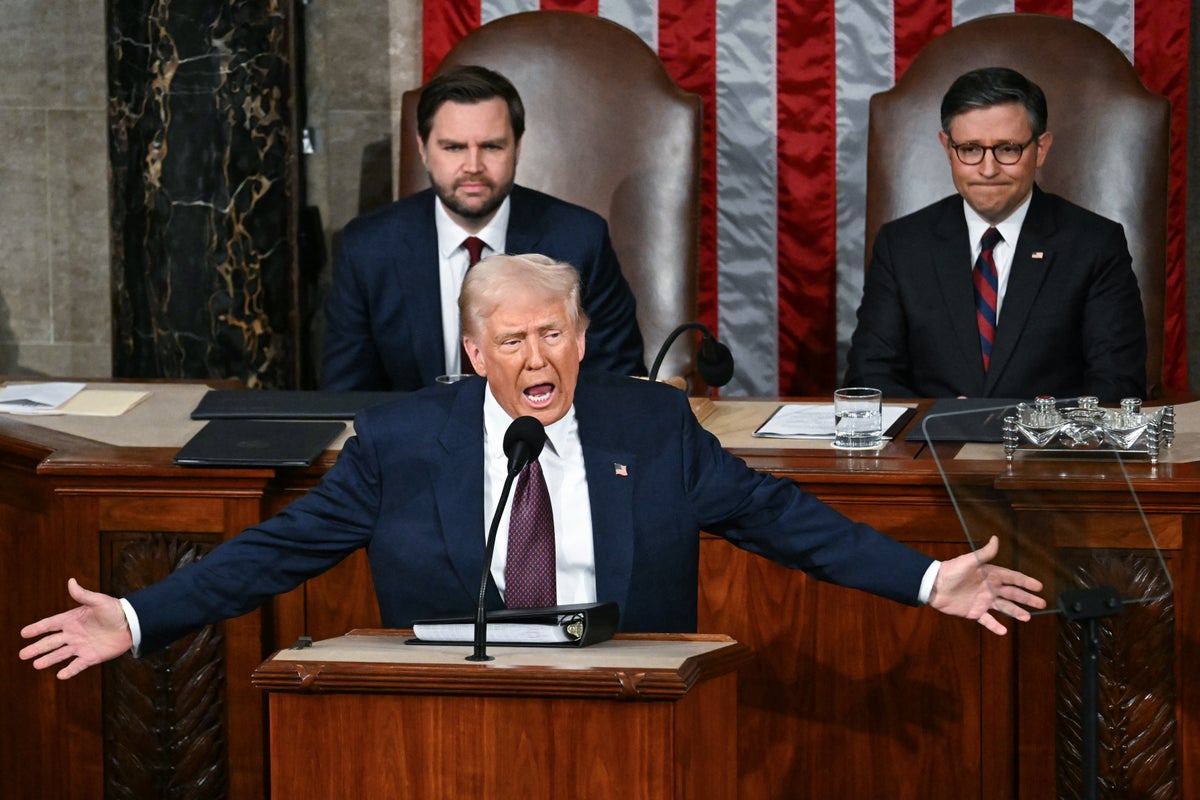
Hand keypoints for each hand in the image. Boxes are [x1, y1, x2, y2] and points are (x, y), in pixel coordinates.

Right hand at [19, 578, 132, 679]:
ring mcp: (81, 646)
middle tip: (22, 654)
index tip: (23, 633)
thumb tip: (70, 581)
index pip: (50, 624)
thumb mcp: (98, 601)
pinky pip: (78, 665)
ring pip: (60, 654)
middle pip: (51, 642)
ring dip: (48, 660)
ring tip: (35, 665)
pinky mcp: (91, 657)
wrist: (132, 624)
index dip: (37, 628)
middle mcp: (73, 634)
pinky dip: (69, 671)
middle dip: (37, 648)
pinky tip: (60, 675)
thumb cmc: (115, 610)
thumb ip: (83, 594)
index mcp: (72, 619)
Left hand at [928, 536, 1045, 634]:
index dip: (1026, 582)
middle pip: (1013, 594)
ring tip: (1028, 618)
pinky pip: (988, 621)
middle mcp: (990, 588)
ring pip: (1004, 607)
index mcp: (991, 575)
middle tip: (1042, 603)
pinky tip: (1004, 631)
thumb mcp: (969, 561)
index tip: (1039, 586)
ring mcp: (983, 601)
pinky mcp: (974, 612)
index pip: (1013, 578)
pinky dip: (995, 626)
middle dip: (1027, 598)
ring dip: (1016, 612)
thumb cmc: (951, 571)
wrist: (933, 586)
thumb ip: (984, 553)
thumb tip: (996, 538)